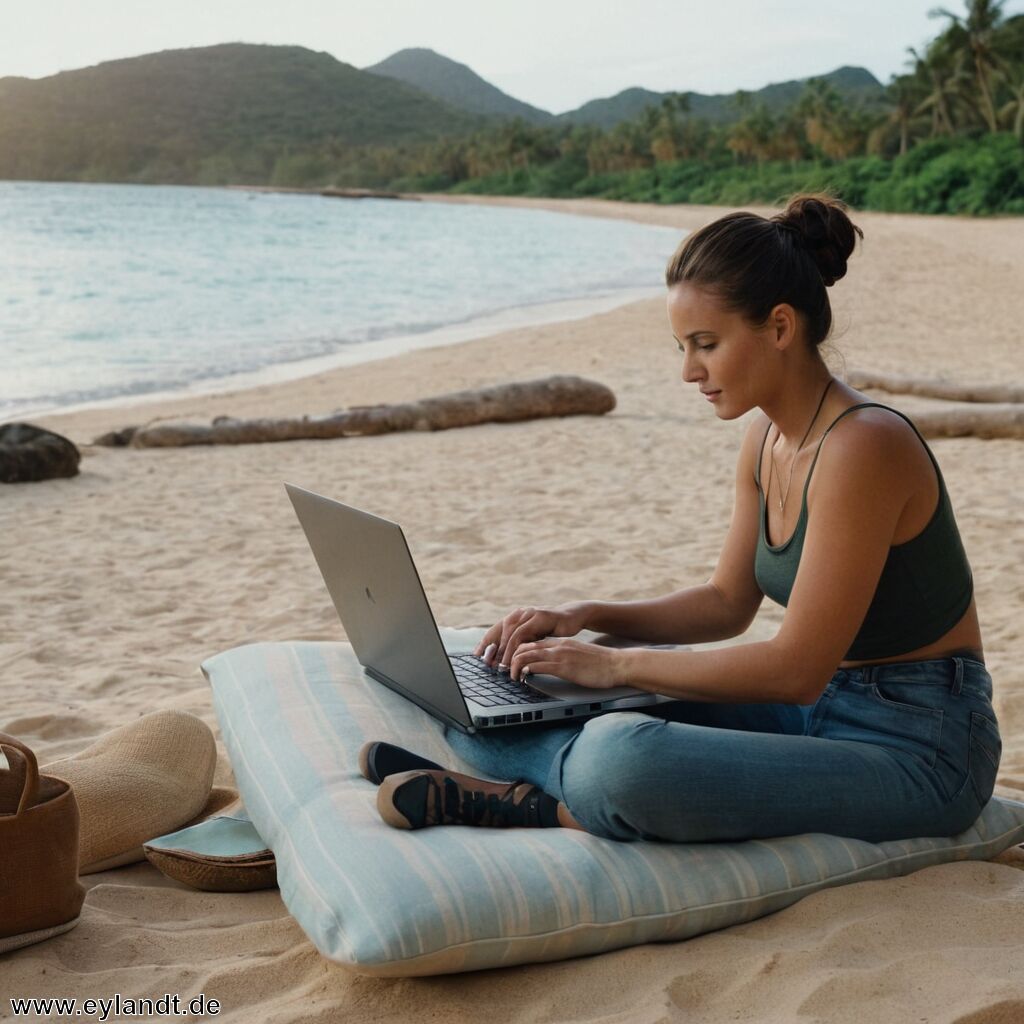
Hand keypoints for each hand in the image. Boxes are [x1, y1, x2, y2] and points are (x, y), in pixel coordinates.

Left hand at [474, 603, 590, 668]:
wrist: (576, 616)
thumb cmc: (554, 627)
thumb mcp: (535, 633)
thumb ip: (522, 641)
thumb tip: (505, 655)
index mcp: (519, 615)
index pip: (498, 629)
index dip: (486, 642)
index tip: (477, 656)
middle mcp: (525, 613)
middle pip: (503, 630)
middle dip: (495, 648)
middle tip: (488, 664)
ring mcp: (535, 615)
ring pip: (514, 633)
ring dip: (507, 651)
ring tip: (503, 667)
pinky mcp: (546, 620)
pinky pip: (528, 636)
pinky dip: (520, 651)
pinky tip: (519, 663)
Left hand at [509, 638, 625, 689]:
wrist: (616, 664)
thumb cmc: (599, 664)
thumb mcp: (576, 655)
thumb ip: (562, 656)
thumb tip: (549, 665)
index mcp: (559, 642)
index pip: (530, 642)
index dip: (516, 652)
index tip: (510, 663)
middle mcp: (556, 646)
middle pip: (523, 646)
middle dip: (509, 658)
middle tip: (506, 671)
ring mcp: (559, 655)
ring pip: (525, 655)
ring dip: (514, 666)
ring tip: (512, 677)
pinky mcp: (563, 667)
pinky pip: (536, 665)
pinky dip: (525, 671)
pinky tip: (523, 677)